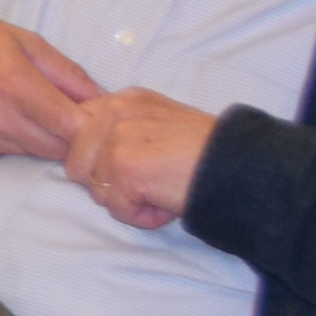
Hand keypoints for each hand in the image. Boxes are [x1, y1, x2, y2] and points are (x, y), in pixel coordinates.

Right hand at [0, 12, 104, 165]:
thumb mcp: (30, 43)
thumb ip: (69, 75)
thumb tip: (105, 101)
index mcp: (15, 84)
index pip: (70, 127)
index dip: (89, 127)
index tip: (95, 120)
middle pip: (56, 148)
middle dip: (68, 136)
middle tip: (66, 116)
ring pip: (33, 154)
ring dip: (40, 139)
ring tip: (29, 111)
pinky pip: (6, 154)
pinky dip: (13, 141)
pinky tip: (1, 118)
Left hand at [61, 89, 219, 230]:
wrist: (241, 167)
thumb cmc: (206, 153)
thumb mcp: (159, 125)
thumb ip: (122, 130)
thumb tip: (84, 153)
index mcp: (123, 100)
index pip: (74, 131)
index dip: (93, 159)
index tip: (124, 169)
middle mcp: (114, 112)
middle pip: (77, 165)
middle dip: (110, 183)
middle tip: (152, 180)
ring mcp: (116, 139)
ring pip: (96, 190)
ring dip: (128, 200)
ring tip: (162, 188)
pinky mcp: (124, 168)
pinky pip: (117, 208)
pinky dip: (143, 215)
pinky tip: (167, 200)